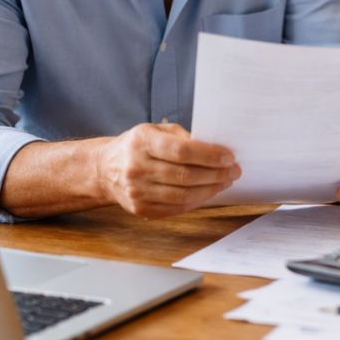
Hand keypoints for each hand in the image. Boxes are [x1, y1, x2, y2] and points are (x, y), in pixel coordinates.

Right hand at [95, 122, 240, 218]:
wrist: (105, 169)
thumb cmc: (137, 146)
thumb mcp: (155, 130)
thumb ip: (182, 137)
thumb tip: (214, 150)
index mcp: (141, 142)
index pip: (181, 151)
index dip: (209, 155)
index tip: (229, 157)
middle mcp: (136, 167)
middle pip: (184, 176)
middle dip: (215, 174)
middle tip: (234, 171)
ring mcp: (137, 191)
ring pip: (182, 195)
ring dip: (210, 189)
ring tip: (225, 182)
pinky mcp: (140, 209)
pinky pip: (175, 208)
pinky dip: (196, 202)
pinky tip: (208, 193)